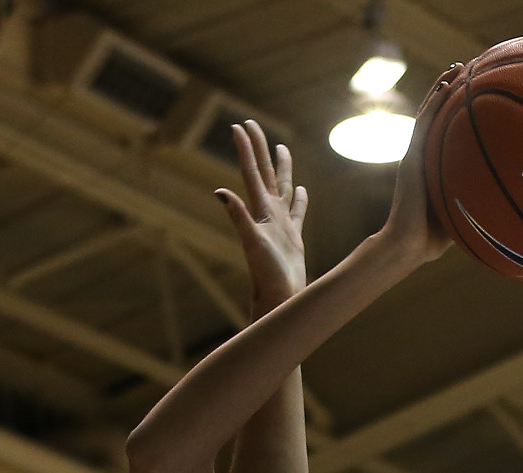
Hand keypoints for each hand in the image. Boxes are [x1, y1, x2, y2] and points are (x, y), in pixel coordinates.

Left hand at [216, 120, 307, 316]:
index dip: (246, 149)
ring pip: (284, 187)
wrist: (279, 298)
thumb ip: (238, 216)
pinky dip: (300, 199)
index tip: (239, 125)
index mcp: (260, 210)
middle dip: (260, 149)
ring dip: (282, 168)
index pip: (252, 172)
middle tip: (254, 124)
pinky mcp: (293, 237)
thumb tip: (220, 193)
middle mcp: (269, 213)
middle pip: (266, 173)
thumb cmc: (266, 273)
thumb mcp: (252, 242)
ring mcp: (281, 224)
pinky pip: (298, 211)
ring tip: (281, 147)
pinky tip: (302, 190)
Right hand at [374, 64, 465, 267]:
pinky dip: (435, 101)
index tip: (475, 95)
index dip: (458, 113)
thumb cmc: (435, 239)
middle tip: (467, 70)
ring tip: (458, 68)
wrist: (409, 245)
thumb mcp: (464, 213)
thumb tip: (511, 199)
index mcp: (434, 168)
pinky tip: (447, 84)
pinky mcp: (411, 158)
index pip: (446, 134)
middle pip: (437, 116)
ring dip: (442, 88)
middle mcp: (424, 157)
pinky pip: (424, 123)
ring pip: (429, 113)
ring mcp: (415, 155)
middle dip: (451, 92)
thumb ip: (478, 201)